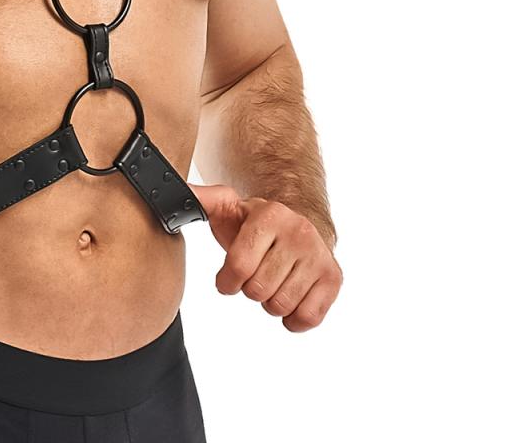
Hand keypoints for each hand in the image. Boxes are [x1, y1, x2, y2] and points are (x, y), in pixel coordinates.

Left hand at [189, 183, 342, 331]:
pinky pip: (308, 317)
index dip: (227, 281)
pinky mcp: (333, 278)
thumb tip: (172, 187)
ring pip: (281, 306)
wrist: (298, 227)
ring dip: (270, 303)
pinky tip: (289, 298)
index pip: (239, 266)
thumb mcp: (226, 209)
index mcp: (269, 214)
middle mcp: (298, 232)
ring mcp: (319, 255)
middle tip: (255, 275)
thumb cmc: (254, 226)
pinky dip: (293, 318)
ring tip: (271, 282)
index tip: (226, 280)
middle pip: (258, 290)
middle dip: (249, 289)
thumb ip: (200, 200)